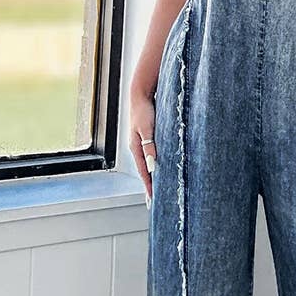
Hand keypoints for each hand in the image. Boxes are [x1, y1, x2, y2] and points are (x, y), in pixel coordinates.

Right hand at [129, 90, 156, 205]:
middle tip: (153, 202)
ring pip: (148, 164)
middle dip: (149, 186)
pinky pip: (151, 156)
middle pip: (145, 171)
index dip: (149, 187)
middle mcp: (138, 147)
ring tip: (157, 189)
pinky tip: (159, 169)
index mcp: (136, 148)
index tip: (153, 200)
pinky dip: (154, 165)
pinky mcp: (147, 137)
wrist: (141, 93)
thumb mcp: (147, 128)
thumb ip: (150, 147)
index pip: (144, 172)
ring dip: (152, 176)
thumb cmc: (144, 109)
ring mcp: (142, 142)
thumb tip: (152, 166)